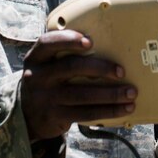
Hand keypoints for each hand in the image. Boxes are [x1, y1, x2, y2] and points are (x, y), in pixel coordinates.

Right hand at [21, 29, 136, 140]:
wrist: (27, 115)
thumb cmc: (48, 81)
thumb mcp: (47, 65)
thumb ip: (65, 55)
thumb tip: (108, 47)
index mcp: (37, 58)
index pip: (48, 43)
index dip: (69, 40)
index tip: (90, 42)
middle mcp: (38, 76)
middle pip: (72, 67)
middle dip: (100, 68)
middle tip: (121, 71)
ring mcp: (45, 98)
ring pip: (83, 94)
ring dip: (111, 94)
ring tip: (131, 93)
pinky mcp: (55, 117)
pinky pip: (85, 113)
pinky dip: (108, 111)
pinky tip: (123, 108)